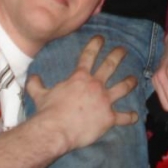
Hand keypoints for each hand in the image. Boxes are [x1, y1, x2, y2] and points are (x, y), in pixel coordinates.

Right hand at [28, 36, 137, 152]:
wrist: (56, 130)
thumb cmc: (48, 111)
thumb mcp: (39, 94)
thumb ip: (36, 84)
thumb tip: (32, 77)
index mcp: (80, 77)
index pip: (89, 55)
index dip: (95, 44)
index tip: (101, 38)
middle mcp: (95, 85)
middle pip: (110, 65)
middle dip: (117, 55)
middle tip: (123, 50)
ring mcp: (104, 100)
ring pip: (122, 87)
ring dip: (130, 82)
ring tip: (134, 79)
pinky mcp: (109, 117)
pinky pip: (124, 117)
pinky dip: (130, 117)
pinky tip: (135, 116)